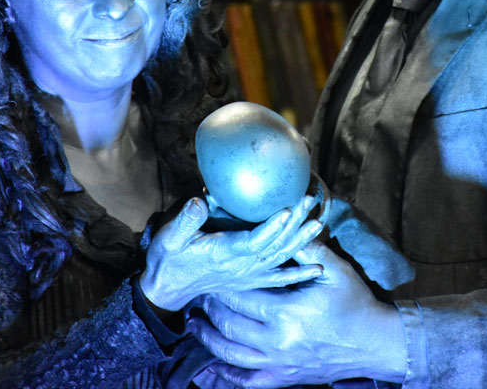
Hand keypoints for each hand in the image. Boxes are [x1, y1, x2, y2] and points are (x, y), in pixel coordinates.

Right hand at [139, 195, 323, 310]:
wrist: (167, 288)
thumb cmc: (169, 258)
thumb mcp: (169, 238)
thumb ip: (186, 220)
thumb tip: (201, 199)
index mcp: (223, 253)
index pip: (252, 241)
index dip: (270, 228)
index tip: (286, 210)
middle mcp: (240, 265)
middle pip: (273, 246)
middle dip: (293, 223)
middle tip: (309, 201)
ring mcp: (248, 274)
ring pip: (280, 258)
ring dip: (301, 241)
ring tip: (318, 222)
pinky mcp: (250, 280)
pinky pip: (279, 278)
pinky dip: (299, 273)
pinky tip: (318, 269)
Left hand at [191, 240, 407, 386]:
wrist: (374, 342)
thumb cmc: (355, 303)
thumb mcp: (335, 270)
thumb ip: (306, 249)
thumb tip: (287, 222)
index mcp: (288, 312)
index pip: (241, 296)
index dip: (222, 285)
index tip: (211, 274)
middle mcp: (278, 341)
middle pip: (229, 324)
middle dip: (210, 308)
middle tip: (199, 295)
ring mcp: (279, 364)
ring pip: (230, 354)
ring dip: (208, 339)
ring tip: (195, 324)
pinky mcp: (284, 378)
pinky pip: (247, 381)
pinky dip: (227, 374)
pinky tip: (213, 365)